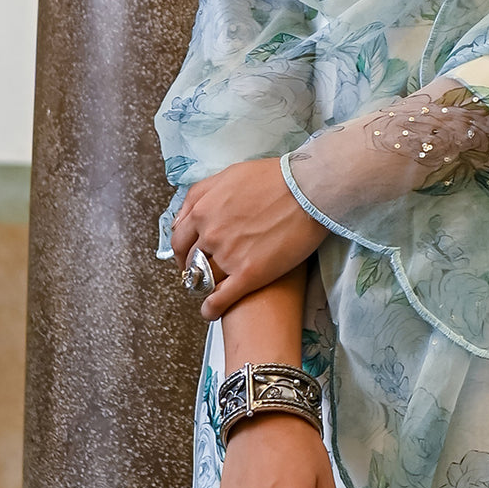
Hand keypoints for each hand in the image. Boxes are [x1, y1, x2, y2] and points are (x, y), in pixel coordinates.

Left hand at [171, 158, 327, 319]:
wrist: (309, 189)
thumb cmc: (275, 178)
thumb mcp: (229, 175)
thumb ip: (203, 194)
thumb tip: (189, 214)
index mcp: (202, 210)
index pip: (179, 240)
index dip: (183, 253)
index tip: (189, 258)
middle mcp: (210, 234)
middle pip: (191, 262)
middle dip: (193, 271)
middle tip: (201, 275)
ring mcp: (228, 255)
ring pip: (205, 281)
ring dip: (206, 288)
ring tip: (212, 291)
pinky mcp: (249, 274)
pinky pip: (221, 299)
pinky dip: (212, 309)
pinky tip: (212, 313)